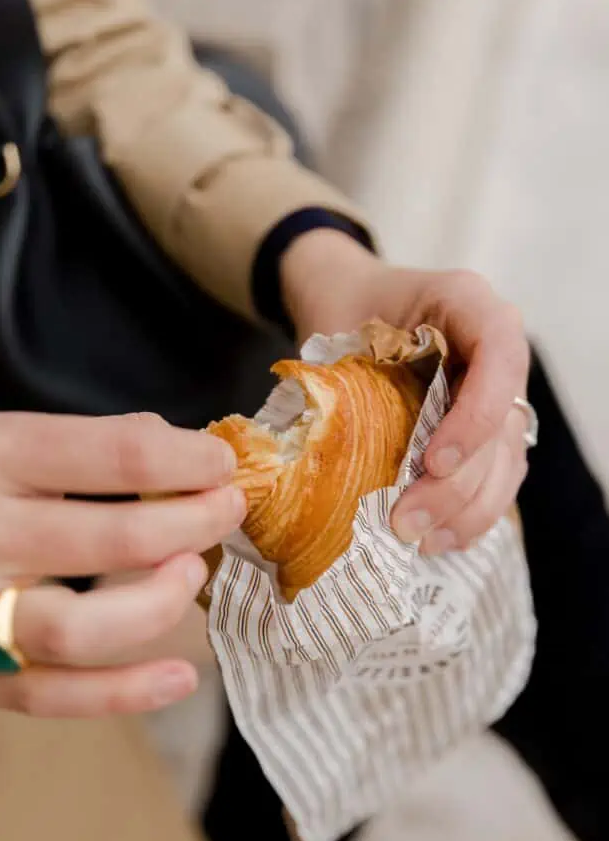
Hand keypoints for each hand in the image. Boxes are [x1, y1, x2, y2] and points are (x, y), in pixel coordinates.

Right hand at [0, 412, 243, 715]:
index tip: (222, 462)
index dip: (190, 460)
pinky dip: (123, 695)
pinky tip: (181, 677)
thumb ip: (82, 445)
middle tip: (226, 509)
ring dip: (161, 603)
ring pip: (84, 630)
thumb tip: (177, 451)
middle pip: (116, 542)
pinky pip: (47, 695)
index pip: (116, 456)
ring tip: (191, 572)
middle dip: (195, 522)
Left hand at [280, 230, 529, 553]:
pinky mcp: (484, 426)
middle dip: (460, 483)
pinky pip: (495, 474)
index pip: (499, 356)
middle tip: (407, 522)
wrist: (343, 299)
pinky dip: (470, 511)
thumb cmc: (339, 307)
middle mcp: (494, 346)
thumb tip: (333, 449)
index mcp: (466, 302)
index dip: (477, 416)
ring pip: (507, 458)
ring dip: (469, 508)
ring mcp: (495, 389)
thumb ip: (345, 375)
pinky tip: (439, 538)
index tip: (433, 462)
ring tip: (422, 540)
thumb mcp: (336, 325)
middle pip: (504, 423)